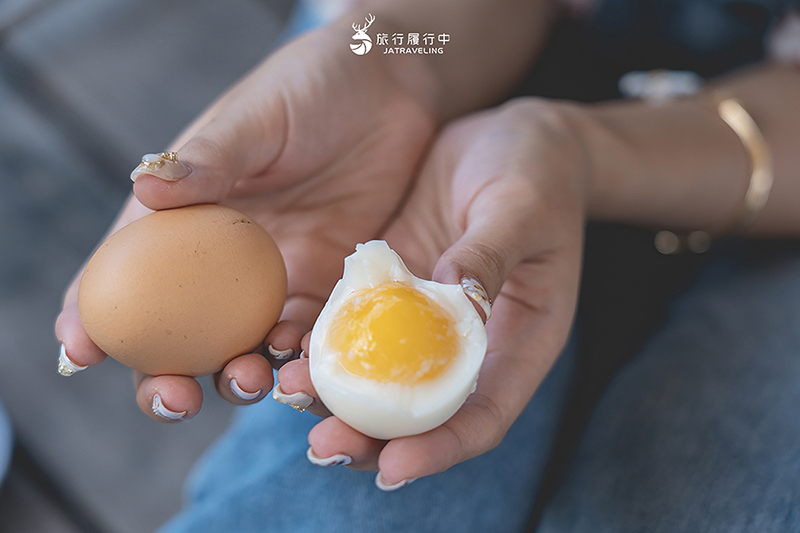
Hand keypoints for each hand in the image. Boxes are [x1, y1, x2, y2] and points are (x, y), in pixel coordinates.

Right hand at [54, 24, 437, 420]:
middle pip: (178, 333)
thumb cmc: (310, 90)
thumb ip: (211, 155)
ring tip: (246, 379)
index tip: (81, 350)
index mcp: (186, 216)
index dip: (95, 315)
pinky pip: (308, 335)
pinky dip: (301, 359)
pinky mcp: (328, 285)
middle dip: (163, 375)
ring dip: (236, 376)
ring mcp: (275, 278)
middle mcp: (222, 260)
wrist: (388, 92)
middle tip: (173, 397)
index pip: (125, 272)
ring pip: (242, 347)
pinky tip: (304, 368)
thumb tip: (145, 186)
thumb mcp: (256, 117)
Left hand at [275, 98, 587, 486]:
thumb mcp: (522, 206)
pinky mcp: (396, 286)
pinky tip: (287, 342)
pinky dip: (327, 341)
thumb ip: (489, 253)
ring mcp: (428, 317)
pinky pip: (359, 324)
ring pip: (383, 376)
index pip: (485, 414)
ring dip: (337, 395)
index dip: (442, 447)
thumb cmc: (538, 170)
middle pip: (424, 413)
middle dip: (373, 437)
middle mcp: (472, 342)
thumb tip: (452, 299)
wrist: (516, 138)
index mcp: (521, 339)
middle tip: (323, 445)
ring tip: (288, 393)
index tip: (393, 467)